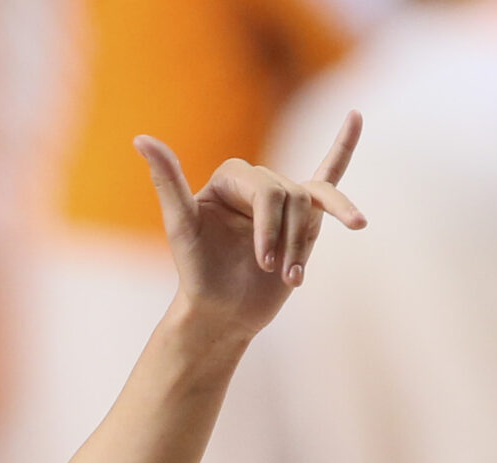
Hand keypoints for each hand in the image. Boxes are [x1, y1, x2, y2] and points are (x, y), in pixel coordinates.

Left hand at [137, 111, 364, 341]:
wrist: (221, 312)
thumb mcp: (180, 227)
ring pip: (314, 203)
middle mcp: (256, 182)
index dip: (269, 225)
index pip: (265, 187)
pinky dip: (343, 147)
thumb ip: (166, 181)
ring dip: (303, 245)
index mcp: (229, 178)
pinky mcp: (305, 217)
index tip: (262, 262)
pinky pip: (328, 175)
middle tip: (270, 272)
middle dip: (285, 237)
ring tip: (292, 278)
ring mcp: (284, 197)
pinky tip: (355, 116)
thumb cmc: (197, 273)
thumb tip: (140, 138)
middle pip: (291, 195)